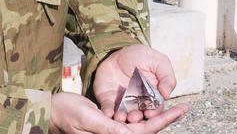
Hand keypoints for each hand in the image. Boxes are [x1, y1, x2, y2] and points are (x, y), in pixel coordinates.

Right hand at [49, 92, 187, 133]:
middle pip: (147, 129)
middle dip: (165, 119)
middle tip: (183, 108)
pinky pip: (131, 121)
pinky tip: (151, 105)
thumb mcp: (88, 116)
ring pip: (141, 126)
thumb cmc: (67, 112)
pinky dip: (143, 113)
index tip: (180, 109)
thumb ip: (109, 128)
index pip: (145, 131)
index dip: (164, 120)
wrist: (53, 110)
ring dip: (156, 116)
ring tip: (173, 107)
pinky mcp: (111, 125)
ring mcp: (113, 131)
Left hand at [93, 44, 182, 123]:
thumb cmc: (142, 57)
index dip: (153, 112)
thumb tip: (167, 94)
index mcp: (152, 97)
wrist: (119, 52)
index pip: (155, 108)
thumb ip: (166, 77)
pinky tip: (107, 113)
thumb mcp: (159, 62)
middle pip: (139, 114)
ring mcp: (122, 102)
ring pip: (123, 114)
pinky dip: (107, 111)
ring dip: (122, 117)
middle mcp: (138, 103)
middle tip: (133, 117)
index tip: (150, 113)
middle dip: (136, 117)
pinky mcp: (108, 100)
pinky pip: (108, 108)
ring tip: (119, 117)